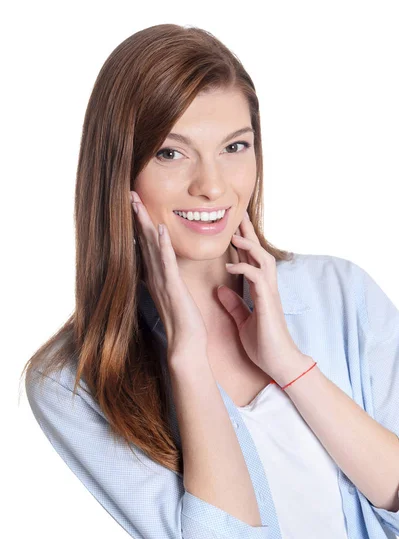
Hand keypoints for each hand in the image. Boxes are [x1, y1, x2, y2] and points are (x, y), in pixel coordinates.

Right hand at [131, 191, 207, 358]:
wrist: (186, 345)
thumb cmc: (184, 322)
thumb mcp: (174, 297)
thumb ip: (167, 280)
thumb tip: (161, 271)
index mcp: (157, 276)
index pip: (146, 244)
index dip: (141, 223)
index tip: (136, 204)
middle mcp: (155, 276)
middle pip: (144, 240)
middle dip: (138, 216)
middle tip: (130, 194)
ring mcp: (162, 281)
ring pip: (151, 246)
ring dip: (145, 223)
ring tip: (138, 202)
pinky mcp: (172, 288)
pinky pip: (167, 262)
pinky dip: (163, 245)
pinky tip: (161, 229)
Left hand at [217, 212, 304, 384]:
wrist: (280, 364)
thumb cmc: (264, 345)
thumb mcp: (243, 322)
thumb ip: (233, 305)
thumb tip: (219, 290)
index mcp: (260, 290)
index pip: (252, 260)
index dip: (243, 243)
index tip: (232, 227)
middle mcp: (267, 287)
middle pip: (260, 252)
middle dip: (249, 233)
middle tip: (237, 215)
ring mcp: (270, 294)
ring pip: (264, 259)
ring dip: (249, 246)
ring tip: (233, 236)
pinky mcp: (268, 303)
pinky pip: (258, 278)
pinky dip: (244, 269)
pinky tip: (230, 267)